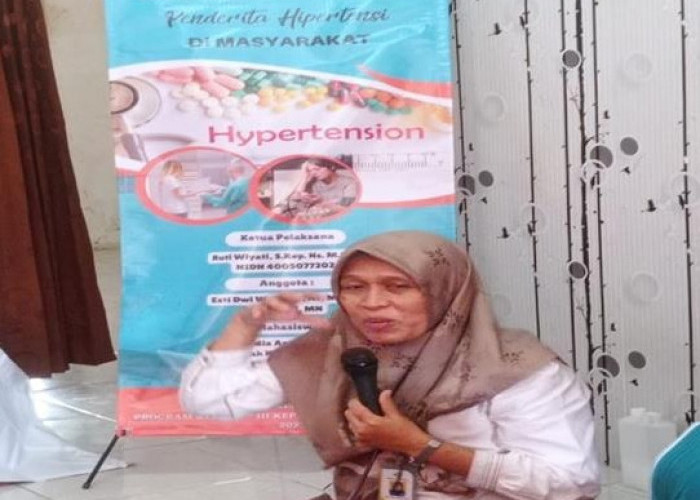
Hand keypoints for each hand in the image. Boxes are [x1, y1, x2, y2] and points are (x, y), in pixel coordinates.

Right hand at [210, 292, 331, 350]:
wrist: (231, 340)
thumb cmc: (258, 331)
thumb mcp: (282, 329)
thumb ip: (302, 327)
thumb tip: (328, 328)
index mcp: (278, 308)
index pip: (296, 300)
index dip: (310, 297)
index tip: (325, 298)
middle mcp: (267, 305)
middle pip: (282, 296)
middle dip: (295, 295)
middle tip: (306, 297)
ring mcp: (255, 309)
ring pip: (267, 303)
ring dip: (279, 305)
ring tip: (291, 312)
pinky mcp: (242, 317)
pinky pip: (249, 312)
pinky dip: (255, 311)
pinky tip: (259, 314)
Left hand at [344, 390, 429, 455]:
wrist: (410, 446)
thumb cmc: (404, 430)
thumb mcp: (395, 414)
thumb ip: (386, 402)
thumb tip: (384, 392)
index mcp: (370, 422)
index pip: (354, 407)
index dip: (355, 401)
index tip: (359, 398)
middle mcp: (363, 431)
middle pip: (349, 415)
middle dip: (353, 409)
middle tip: (363, 406)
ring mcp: (363, 439)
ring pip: (350, 425)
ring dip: (354, 419)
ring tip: (364, 416)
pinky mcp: (366, 445)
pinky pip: (355, 435)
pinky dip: (357, 430)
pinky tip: (365, 426)